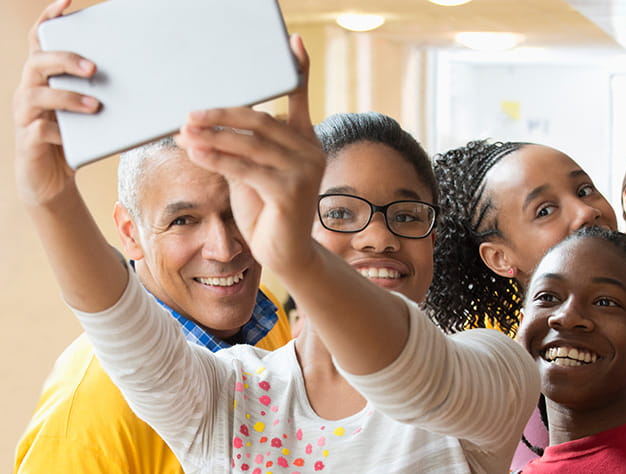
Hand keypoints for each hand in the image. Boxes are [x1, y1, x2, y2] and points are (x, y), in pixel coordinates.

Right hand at [13, 0, 99, 206]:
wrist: (52, 182)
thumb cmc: (77, 141)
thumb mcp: (93, 115)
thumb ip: (107, 96)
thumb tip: (152, 80)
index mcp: (46, 78)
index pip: (42, 41)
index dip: (50, 19)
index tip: (67, 3)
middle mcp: (30, 90)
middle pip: (38, 61)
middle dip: (65, 59)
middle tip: (94, 67)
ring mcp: (26, 115)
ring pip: (36, 94)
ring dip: (67, 97)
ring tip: (95, 106)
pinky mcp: (28, 141)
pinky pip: (40, 130)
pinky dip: (59, 131)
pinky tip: (74, 137)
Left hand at [177, 35, 323, 272]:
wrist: (286, 253)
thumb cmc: (267, 210)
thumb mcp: (253, 171)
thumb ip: (241, 147)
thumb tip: (200, 126)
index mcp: (304, 140)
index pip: (300, 98)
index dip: (299, 71)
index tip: (293, 41)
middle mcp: (310, 151)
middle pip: (262, 120)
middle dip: (223, 114)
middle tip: (191, 113)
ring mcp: (304, 171)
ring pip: (252, 143)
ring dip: (213, 137)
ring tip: (184, 132)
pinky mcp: (291, 192)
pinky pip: (247, 169)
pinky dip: (218, 159)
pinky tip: (196, 152)